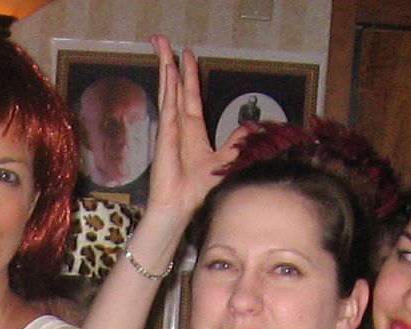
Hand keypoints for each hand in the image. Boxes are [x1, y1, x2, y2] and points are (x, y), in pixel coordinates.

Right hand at [146, 38, 244, 230]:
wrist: (181, 206)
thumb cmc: (198, 190)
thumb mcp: (224, 161)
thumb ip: (235, 142)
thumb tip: (249, 127)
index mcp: (192, 131)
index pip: (190, 96)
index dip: (189, 76)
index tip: (187, 56)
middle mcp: (179, 126)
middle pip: (175, 87)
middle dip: (170, 62)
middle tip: (162, 40)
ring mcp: (170, 128)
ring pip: (169, 89)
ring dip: (165, 66)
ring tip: (160, 44)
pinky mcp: (166, 134)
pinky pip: (168, 104)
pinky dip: (168, 86)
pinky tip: (168, 70)